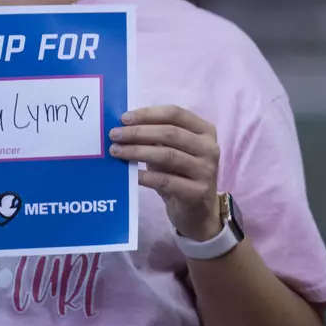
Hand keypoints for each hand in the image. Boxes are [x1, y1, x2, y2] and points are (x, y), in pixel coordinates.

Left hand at [110, 106, 222, 240]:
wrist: (198, 211)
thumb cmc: (181, 176)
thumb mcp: (173, 152)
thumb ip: (157, 138)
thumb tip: (125, 127)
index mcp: (205, 131)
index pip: (175, 114)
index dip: (148, 114)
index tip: (124, 118)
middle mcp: (210, 147)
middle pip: (170, 133)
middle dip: (139, 132)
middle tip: (114, 135)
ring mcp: (206, 170)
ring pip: (167, 155)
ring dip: (138, 151)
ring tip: (116, 151)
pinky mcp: (197, 192)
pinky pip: (165, 181)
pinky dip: (145, 176)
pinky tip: (130, 175)